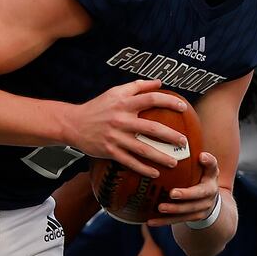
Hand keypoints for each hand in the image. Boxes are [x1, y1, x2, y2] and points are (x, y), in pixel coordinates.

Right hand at [66, 79, 188, 177]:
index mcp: (124, 103)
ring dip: (161, 157)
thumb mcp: (116, 92)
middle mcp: (121, 119)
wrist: (73, 124)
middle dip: (171, 136)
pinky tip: (155, 173)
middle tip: (184, 142)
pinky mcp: (110, 151)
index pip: (151, 99)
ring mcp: (116, 137)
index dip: (169, 101)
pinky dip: (143, 169)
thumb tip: (159, 82)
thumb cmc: (98, 107)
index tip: (183, 107)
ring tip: (174, 161)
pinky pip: (130, 162)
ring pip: (143, 149)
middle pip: (152, 128)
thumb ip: (138, 86)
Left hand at [147, 152, 219, 226]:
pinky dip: (164, 221)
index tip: (201, 156)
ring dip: (174, 210)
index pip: (213, 167)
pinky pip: (178, 221)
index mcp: (211, 176)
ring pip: (188, 210)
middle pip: (199, 194)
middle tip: (172, 193)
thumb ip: (192, 153)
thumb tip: (174, 134)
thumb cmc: (199, 176)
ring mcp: (203, 207)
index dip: (208, 162)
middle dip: (186, 194)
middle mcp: (210, 192)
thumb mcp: (201, 165)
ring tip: (160, 207)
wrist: (209, 200)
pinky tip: (150, 221)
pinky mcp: (193, 217)